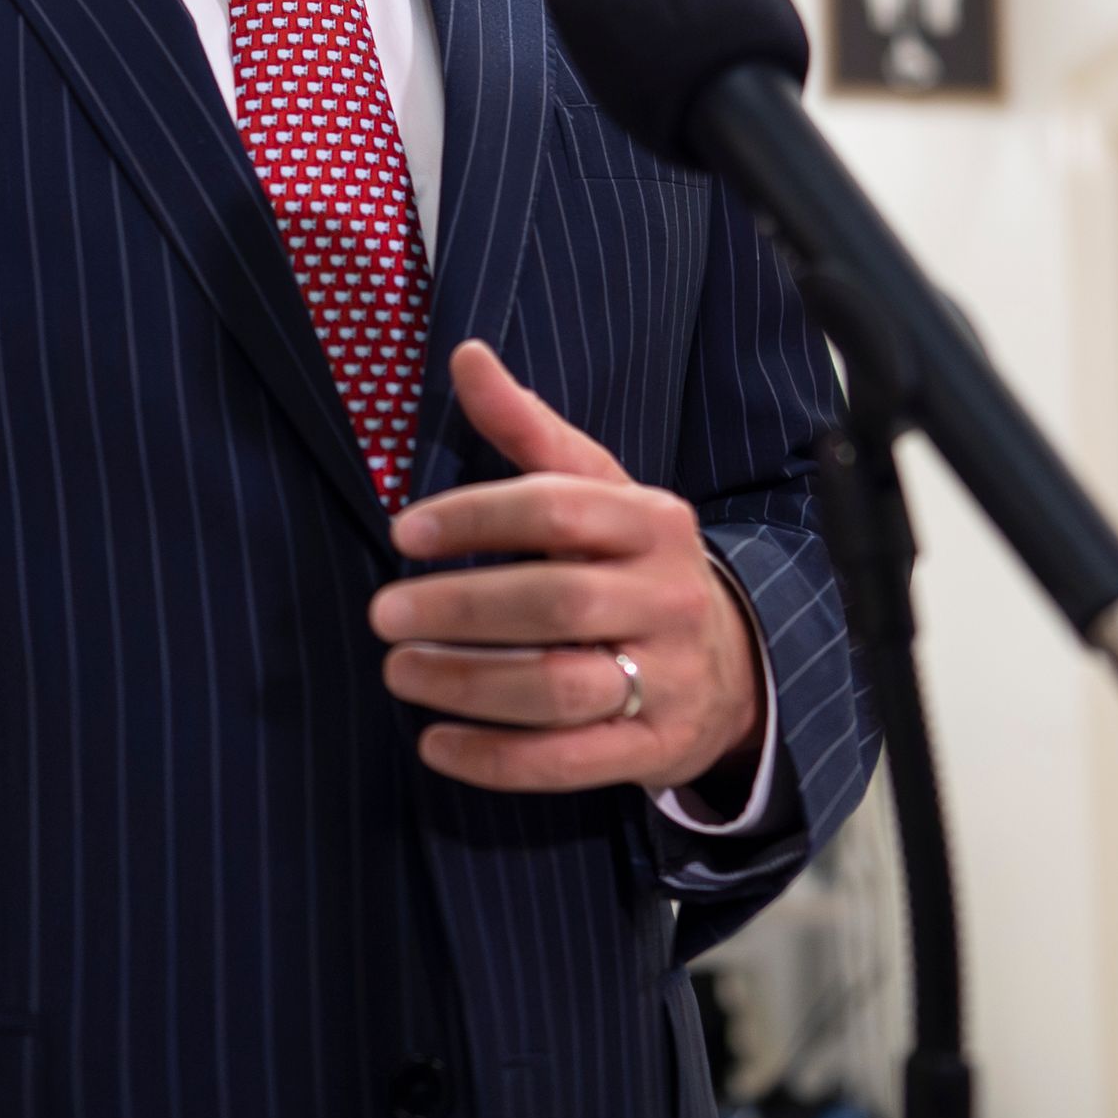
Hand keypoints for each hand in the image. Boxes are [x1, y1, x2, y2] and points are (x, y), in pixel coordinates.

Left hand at [367, 341, 763, 795]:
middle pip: (557, 601)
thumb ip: (527, 429)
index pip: (558, 508)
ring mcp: (668, 678)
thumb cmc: (634, 563)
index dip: (476, 517)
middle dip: (461, 609)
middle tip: (382, 614)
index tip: (404, 532)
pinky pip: (569, 762)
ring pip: (562, 688)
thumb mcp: (598, 488)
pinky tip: (436, 746)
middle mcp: (667, 596)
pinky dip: (496, 760)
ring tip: (399, 672)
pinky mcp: (656, 748)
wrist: (734, 663)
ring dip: (469, 685)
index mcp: (652, 521)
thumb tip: (464, 354)